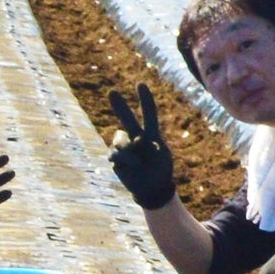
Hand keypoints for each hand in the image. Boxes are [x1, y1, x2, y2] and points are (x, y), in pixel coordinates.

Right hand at [106, 85, 178, 209]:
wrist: (152, 189)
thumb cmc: (160, 171)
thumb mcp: (163, 157)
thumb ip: (151, 145)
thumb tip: (135, 140)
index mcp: (151, 134)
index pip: (148, 113)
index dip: (145, 99)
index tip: (140, 84)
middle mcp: (135, 137)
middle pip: (126, 118)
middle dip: (119, 105)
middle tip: (111, 92)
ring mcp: (125, 147)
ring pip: (119, 139)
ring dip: (128, 149)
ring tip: (138, 162)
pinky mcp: (116, 159)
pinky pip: (115, 154)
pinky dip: (124, 159)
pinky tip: (131, 165)